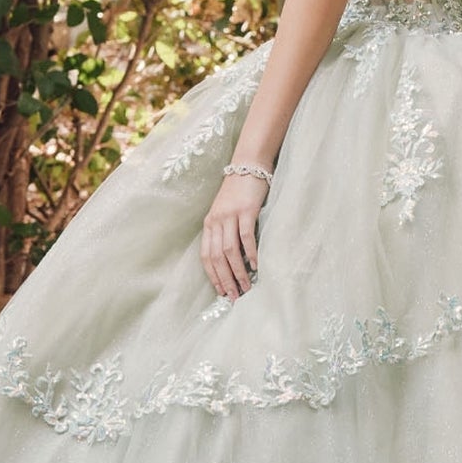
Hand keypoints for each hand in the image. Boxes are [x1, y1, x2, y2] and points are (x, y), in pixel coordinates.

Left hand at [201, 171, 267, 298]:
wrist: (248, 166)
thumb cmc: (239, 192)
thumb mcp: (225, 212)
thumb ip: (225, 232)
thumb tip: (232, 260)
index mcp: (209, 223)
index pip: (206, 256)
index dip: (213, 276)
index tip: (221, 292)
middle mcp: (216, 221)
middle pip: (216, 257)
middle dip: (224, 279)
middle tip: (234, 296)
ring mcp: (230, 215)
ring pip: (229, 251)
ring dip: (237, 271)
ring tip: (245, 286)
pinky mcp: (246, 210)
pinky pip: (246, 236)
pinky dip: (250, 253)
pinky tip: (255, 266)